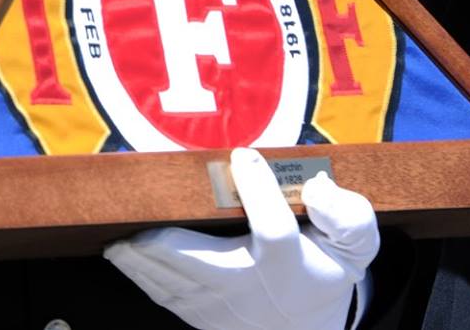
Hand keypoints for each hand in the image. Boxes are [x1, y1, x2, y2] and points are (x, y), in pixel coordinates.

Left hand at [104, 148, 378, 329]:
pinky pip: (161, 294)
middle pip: (200, 262)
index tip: (245, 156)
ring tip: (116, 229)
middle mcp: (248, 286)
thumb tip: (320, 187)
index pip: (275, 228)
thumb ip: (349, 218)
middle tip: (135, 207)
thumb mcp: (353, 249)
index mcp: (289, 264)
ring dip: (140, 256)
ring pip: (170, 280)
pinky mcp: (195, 314)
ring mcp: (217, 305)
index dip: (260, 190)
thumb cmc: (321, 274)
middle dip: (164, 240)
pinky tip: (119, 251)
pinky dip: (137, 273)